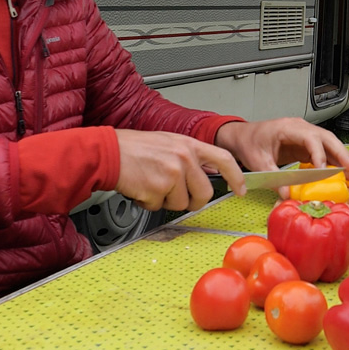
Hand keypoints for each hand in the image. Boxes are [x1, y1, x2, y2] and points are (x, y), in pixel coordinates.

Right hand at [113, 129, 246, 211]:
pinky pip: (160, 207)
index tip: (240, 189)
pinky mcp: (158, 189)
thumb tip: (207, 172)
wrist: (108, 152)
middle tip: (175, 194)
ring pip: (181, 203)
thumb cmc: (135, 148)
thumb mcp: (169, 142)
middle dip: (192, 201)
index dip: (236, 177)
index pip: (224, 160)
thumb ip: (190, 156)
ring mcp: (172, 174)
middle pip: (204, 193)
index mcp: (189, 145)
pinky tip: (142, 188)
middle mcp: (184, 158)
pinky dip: (150, 203)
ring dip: (166, 200)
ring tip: (152, 184)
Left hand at [213, 118, 348, 198]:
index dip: (319, 153)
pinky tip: (338, 170)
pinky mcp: (304, 143)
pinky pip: (321, 149)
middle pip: (326, 137)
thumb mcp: (257, 161)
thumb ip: (273, 177)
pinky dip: (331, 159)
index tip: (324, 170)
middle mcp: (299, 128)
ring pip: (327, 142)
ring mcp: (303, 134)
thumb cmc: (249, 142)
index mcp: (287, 127)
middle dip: (340, 152)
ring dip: (339, 156)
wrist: (242, 136)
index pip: (310, 137)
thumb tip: (286, 194)